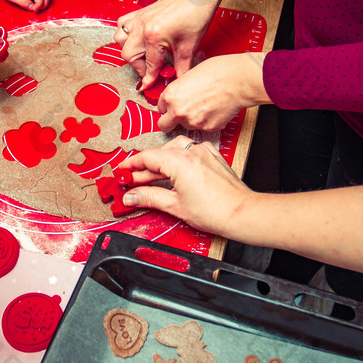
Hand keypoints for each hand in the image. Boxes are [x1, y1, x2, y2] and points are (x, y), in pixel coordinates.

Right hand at [114, 0, 213, 88]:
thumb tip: (177, 80)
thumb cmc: (195, 15)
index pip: (149, 65)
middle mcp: (143, 26)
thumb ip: (182, 68)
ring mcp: (139, 17)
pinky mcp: (140, 12)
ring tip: (142, 55)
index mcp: (154, 36)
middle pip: (128, 54)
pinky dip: (125, 33)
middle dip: (138, 66)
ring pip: (120, 38)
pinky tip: (136, 39)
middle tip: (149, 70)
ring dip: (129, 50)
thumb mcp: (190, 47)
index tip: (148, 85)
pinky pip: (122, 23)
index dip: (149, 78)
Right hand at [119, 135, 251, 235]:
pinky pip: (191, 150)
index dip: (131, 165)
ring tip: (152, 177)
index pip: (147, 157)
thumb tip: (131, 196)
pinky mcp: (213, 156)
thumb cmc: (214, 211)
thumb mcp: (174, 206)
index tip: (122, 171)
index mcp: (179, 160)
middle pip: (159, 154)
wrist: (241, 212)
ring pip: (174, 149)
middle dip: (144, 168)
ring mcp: (204, 151)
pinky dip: (179, 158)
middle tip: (132, 181)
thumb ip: (149, 197)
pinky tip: (175, 170)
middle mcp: (191, 151)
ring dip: (161, 161)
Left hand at [157, 52, 271, 132]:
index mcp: (171, 95)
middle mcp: (179, 111)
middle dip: (170, 121)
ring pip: (186, 126)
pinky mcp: (207, 128)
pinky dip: (206, 121)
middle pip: (165, 125)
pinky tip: (213, 109)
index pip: (160, 108)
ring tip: (204, 105)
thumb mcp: (189, 75)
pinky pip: (202, 127)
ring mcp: (192, 122)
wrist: (238, 80)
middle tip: (179, 116)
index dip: (167, 106)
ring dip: (192, 119)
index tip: (171, 107)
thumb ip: (179, 90)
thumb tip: (178, 96)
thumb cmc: (218, 72)